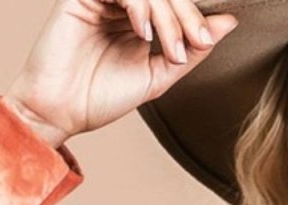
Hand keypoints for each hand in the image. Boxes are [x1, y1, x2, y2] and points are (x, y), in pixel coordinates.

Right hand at [3, 0, 237, 145]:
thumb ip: (191, 51)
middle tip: (195, 42)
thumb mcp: (158, 76)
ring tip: (168, 48)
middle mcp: (122, 5)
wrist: (60, 111)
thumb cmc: (100, 98)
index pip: (174, 4)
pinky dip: (138, 5)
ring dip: (166, 15)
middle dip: (186, 15)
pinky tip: (141, 32)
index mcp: (138, 19)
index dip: (195, 17)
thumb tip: (227, 23)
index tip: (204, 41)